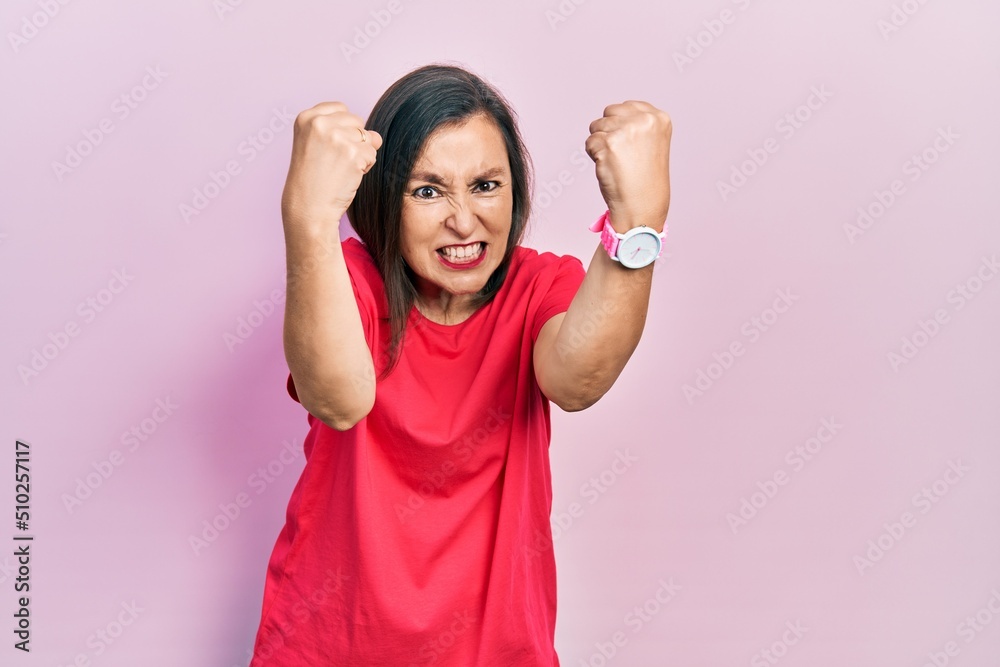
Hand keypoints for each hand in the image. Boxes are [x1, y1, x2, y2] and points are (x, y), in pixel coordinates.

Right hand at [281, 101, 382, 233]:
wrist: (308, 207)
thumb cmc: (312, 179)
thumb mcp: (315, 144)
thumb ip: (342, 130)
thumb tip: (376, 136)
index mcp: (306, 117)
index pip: (340, 108)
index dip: (342, 128)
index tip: (330, 147)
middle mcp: (320, 123)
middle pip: (356, 121)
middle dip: (353, 140)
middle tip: (334, 161)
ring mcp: (337, 137)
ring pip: (367, 138)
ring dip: (360, 154)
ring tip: (340, 168)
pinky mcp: (353, 153)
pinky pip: (372, 154)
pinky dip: (365, 167)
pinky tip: (347, 176)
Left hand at [585, 100, 671, 229]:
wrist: (642, 205)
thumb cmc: (645, 178)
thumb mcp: (651, 142)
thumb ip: (637, 123)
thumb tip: (612, 114)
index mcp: (659, 118)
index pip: (627, 106)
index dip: (621, 125)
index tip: (629, 145)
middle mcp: (644, 120)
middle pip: (609, 112)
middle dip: (608, 131)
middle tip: (621, 154)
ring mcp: (626, 130)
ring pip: (596, 126)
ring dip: (600, 144)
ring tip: (617, 162)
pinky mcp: (609, 144)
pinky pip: (589, 142)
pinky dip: (594, 156)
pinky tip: (609, 168)